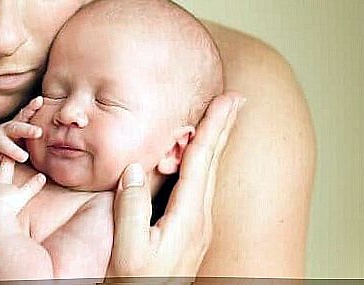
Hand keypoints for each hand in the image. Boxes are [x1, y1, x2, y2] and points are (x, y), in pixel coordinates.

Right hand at [0, 96, 43, 176]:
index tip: (41, 100)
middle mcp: (3, 131)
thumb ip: (34, 134)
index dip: (32, 107)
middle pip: (15, 128)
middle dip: (27, 129)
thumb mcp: (20, 137)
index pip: (24, 115)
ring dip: (12, 150)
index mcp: (14, 127)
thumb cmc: (7, 144)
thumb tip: (61, 132)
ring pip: (1, 144)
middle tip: (39, 132)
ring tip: (23, 157)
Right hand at [107, 93, 244, 279]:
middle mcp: (200, 219)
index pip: (201, 162)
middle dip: (223, 126)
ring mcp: (198, 226)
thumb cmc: (134, 284)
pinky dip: (204, 160)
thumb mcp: (129, 249)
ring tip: (223, 118)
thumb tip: (135, 169)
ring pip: (209, 173)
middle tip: (235, 97)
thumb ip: (132, 208)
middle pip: (212, 162)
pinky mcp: (190, 231)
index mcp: (187, 219)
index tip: (224, 101)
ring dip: (216, 141)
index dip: (211, 128)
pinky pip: (200, 186)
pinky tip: (201, 158)